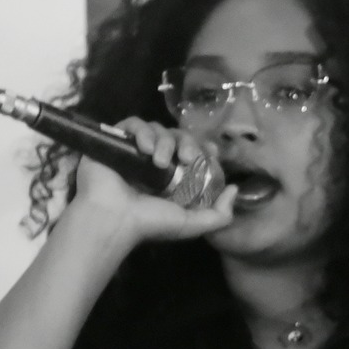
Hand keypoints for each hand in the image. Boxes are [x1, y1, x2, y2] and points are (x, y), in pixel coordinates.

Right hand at [70, 115, 236, 244]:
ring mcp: (136, 149)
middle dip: (188, 143)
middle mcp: (156, 161)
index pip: (193, 151)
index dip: (204, 147)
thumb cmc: (149, 223)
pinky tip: (145, 148)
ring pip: (158, 129)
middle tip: (188, 158)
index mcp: (173, 177)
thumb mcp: (190, 225)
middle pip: (179, 137)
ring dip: (164, 141)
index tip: (210, 152)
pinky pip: (135, 124)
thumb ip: (218, 215)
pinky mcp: (118, 139)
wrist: (114, 219)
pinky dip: (143, 132)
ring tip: (159, 161)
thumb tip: (234, 190)